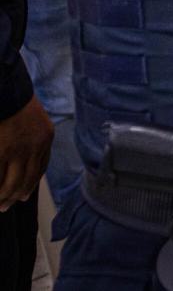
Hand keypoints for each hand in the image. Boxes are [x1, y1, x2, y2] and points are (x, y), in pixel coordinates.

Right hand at [0, 96, 53, 211]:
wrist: (6, 89)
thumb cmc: (14, 100)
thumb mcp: (31, 118)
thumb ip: (32, 136)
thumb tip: (21, 158)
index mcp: (46, 136)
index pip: (41, 166)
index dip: (32, 182)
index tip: (25, 193)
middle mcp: (36, 145)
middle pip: (28, 179)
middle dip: (17, 194)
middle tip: (8, 205)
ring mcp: (18, 150)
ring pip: (12, 182)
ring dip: (4, 196)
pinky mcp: (1, 152)